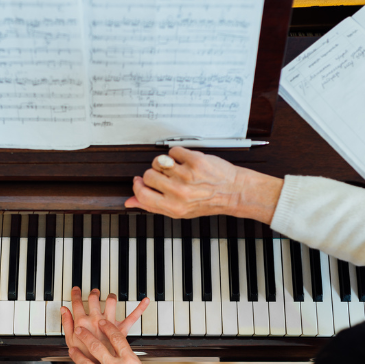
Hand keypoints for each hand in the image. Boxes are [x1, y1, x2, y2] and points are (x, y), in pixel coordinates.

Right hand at [61, 287, 148, 360]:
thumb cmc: (85, 357)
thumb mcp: (70, 342)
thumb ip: (67, 324)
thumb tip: (64, 310)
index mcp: (82, 322)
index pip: (77, 303)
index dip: (76, 294)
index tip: (76, 290)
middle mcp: (96, 320)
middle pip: (94, 299)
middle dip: (94, 294)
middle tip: (94, 293)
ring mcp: (109, 324)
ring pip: (110, 302)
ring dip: (110, 297)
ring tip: (110, 296)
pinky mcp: (122, 329)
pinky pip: (132, 317)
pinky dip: (140, 308)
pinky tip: (146, 300)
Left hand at [69, 320, 164, 363]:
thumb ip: (136, 363)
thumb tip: (130, 359)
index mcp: (130, 361)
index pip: (116, 337)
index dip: (108, 327)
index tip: (102, 322)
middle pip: (96, 346)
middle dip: (85, 335)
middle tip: (79, 330)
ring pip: (84, 363)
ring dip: (76, 354)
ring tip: (72, 349)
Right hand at [125, 147, 283, 224]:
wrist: (234, 192)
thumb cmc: (208, 202)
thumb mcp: (179, 211)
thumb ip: (153, 206)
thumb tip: (130, 203)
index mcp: (173, 207)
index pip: (142, 195)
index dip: (138, 186)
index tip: (140, 182)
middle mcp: (179, 193)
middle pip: (148, 175)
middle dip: (154, 174)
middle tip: (165, 176)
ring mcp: (186, 176)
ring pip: (159, 161)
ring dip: (165, 163)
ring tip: (176, 168)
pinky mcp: (195, 161)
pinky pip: (174, 151)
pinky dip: (178, 154)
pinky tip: (186, 161)